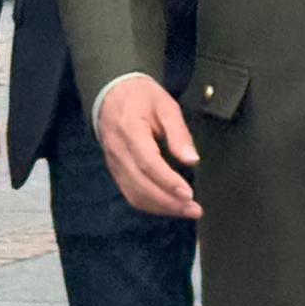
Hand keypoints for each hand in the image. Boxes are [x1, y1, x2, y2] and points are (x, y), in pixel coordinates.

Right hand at [91, 74, 200, 220]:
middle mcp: (119, 152)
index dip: (168, 182)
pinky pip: (131, 194)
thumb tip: (192, 160)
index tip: (189, 194)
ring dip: (161, 207)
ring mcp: (115, 164)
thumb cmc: (141, 98)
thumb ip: (178, 133)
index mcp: (130, 131)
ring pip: (135, 194)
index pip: (147, 163)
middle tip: (194, 209)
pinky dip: (150, 205)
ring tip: (185, 211)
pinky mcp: (116, 171)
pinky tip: (168, 206)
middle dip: (169, 202)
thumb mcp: (165, 106)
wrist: (110, 94)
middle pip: (141, 185)